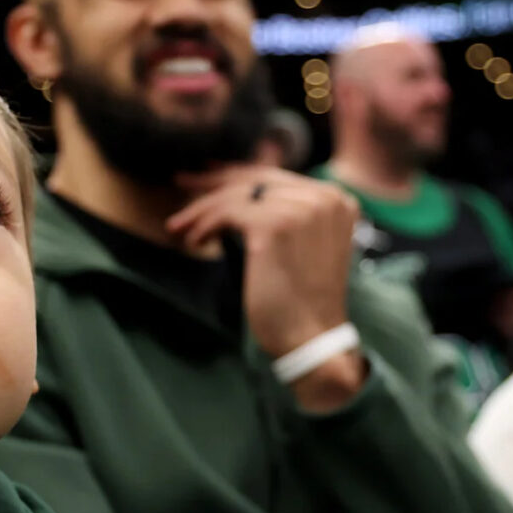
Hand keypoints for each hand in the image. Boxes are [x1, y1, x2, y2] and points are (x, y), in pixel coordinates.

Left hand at [167, 164, 358, 359]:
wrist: (310, 338)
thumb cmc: (299, 302)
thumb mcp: (297, 246)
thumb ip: (280, 215)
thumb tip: (235, 191)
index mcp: (335, 198)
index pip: (274, 176)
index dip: (234, 174)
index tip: (204, 176)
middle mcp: (324, 196)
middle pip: (254, 179)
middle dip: (212, 182)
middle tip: (181, 183)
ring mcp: (302, 208)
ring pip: (236, 195)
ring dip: (201, 210)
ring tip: (178, 227)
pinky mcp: (275, 225)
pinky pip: (226, 213)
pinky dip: (204, 225)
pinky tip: (194, 241)